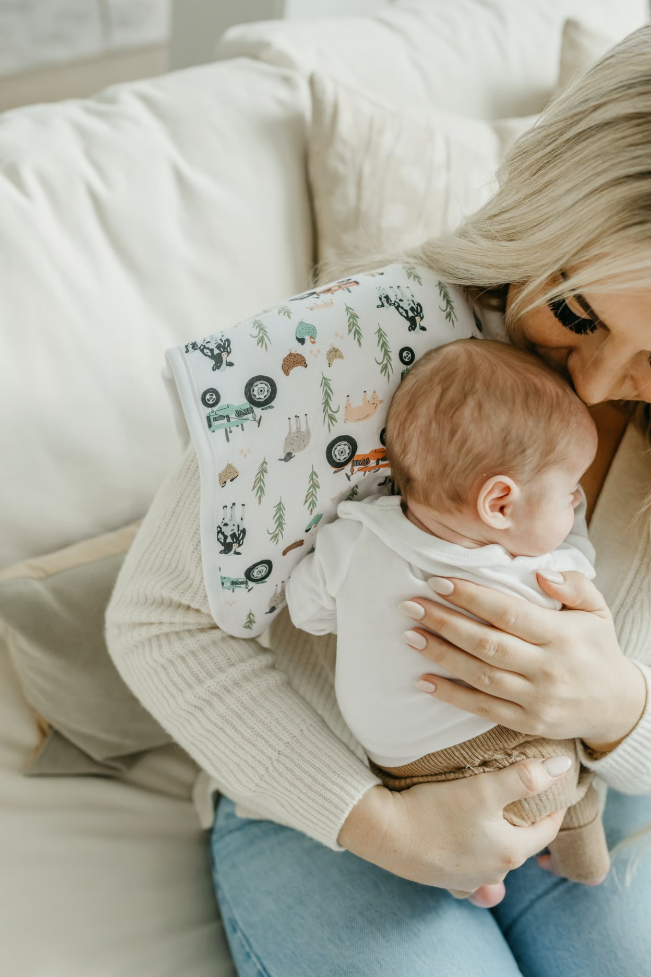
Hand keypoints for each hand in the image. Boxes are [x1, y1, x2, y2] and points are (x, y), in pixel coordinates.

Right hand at [338, 756, 569, 894]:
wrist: (383, 832)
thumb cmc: (435, 810)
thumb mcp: (483, 788)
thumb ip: (525, 778)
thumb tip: (562, 767)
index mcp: (510, 853)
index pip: (547, 831)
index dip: (554, 807)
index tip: (556, 790)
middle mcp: (493, 874)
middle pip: (521, 843)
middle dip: (525, 821)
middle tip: (525, 796)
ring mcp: (467, 880)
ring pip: (495, 856)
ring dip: (498, 837)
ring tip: (494, 815)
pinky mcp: (442, 878)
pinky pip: (469, 865)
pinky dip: (472, 851)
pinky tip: (463, 838)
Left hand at [401, 571, 645, 750]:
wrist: (617, 705)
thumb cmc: (597, 648)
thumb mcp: (598, 610)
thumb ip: (574, 585)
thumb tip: (541, 574)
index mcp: (562, 636)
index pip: (508, 613)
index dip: (471, 597)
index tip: (439, 582)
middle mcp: (547, 668)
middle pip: (487, 643)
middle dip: (444, 622)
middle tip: (411, 605)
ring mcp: (536, 699)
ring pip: (480, 675)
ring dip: (441, 655)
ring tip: (410, 635)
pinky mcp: (527, 723)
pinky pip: (482, 708)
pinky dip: (451, 695)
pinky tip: (424, 680)